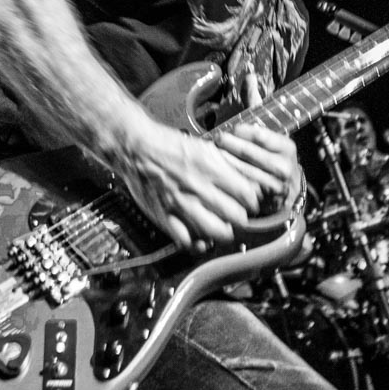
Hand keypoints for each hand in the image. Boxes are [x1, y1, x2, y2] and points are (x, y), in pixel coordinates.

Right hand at [121, 117, 298, 253]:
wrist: (135, 147)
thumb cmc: (169, 146)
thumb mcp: (204, 148)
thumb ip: (226, 165)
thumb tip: (247, 180)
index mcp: (211, 167)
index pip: (248, 195)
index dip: (253, 202)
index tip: (250, 203)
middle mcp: (198, 187)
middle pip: (237, 216)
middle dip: (242, 219)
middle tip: (238, 217)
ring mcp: (181, 204)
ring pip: (216, 231)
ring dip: (224, 232)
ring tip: (223, 228)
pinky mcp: (165, 216)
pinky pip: (188, 241)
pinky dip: (198, 243)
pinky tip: (200, 237)